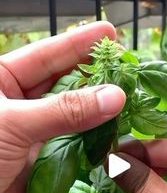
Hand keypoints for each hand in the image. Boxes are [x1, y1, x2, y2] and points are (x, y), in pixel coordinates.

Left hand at [0, 21, 124, 192]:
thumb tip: (113, 96)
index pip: (44, 54)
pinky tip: (112, 127)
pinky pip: (72, 142)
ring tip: (127, 95)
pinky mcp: (42, 158)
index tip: (109, 34)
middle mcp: (17, 103)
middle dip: (92, 74)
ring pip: (70, 113)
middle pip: (61, 81)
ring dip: (96, 107)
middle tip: (126, 66)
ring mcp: (31, 131)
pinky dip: (91, 137)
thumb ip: (64, 110)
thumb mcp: (14, 124)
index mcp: (0, 81)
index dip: (78, 43)